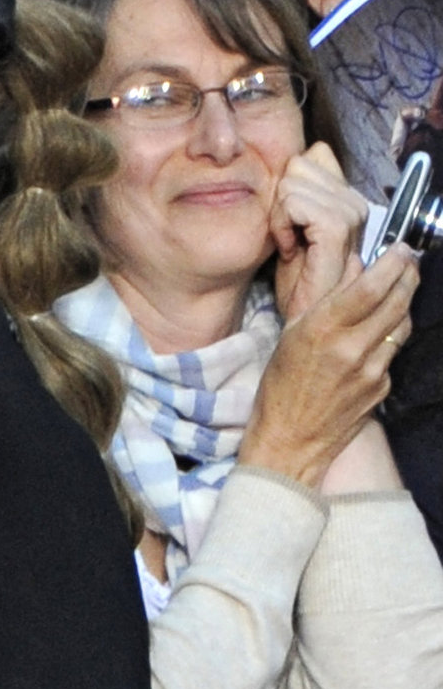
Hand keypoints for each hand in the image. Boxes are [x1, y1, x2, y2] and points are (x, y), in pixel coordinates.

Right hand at [241, 245, 418, 487]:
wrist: (290, 440)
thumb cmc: (279, 387)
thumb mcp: (290, 336)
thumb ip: (324, 303)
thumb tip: (351, 270)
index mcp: (322, 330)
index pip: (370, 287)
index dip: (392, 263)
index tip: (400, 247)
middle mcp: (352, 348)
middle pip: (397, 301)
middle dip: (409, 276)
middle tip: (410, 260)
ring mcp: (372, 370)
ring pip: (402, 325)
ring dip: (405, 303)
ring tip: (401, 288)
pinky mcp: (382, 388)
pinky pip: (394, 352)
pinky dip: (390, 336)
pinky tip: (379, 332)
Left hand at [270, 142, 369, 320]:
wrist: (303, 314)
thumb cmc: (296, 275)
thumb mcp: (291, 224)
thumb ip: (298, 190)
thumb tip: (302, 153)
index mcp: (345, 197)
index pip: (315, 153)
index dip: (288, 182)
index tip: (290, 219)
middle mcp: (355, 201)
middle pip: (299, 163)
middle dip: (280, 198)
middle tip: (288, 234)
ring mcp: (351, 214)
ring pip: (291, 183)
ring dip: (278, 216)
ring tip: (290, 244)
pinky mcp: (338, 229)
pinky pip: (294, 204)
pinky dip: (281, 225)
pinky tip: (290, 250)